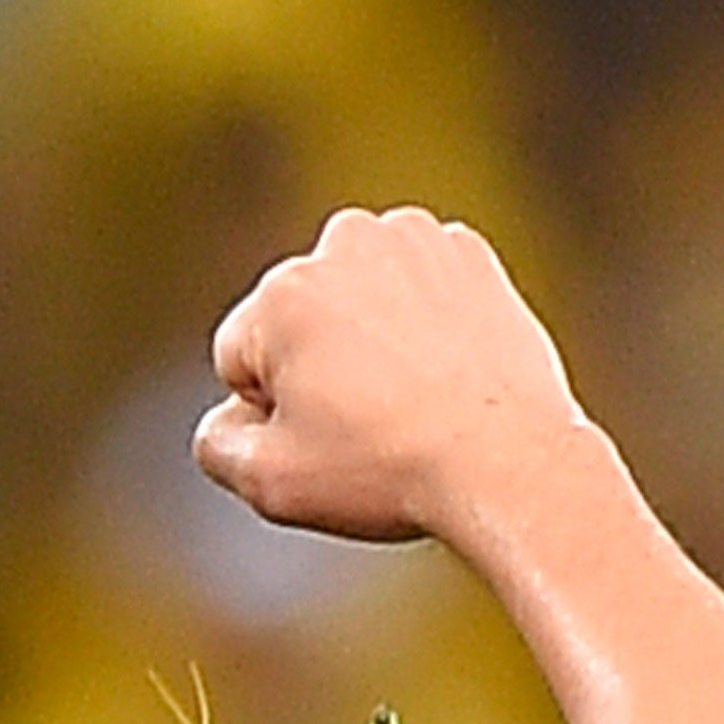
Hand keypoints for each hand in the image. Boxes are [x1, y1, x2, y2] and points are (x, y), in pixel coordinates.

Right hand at [193, 206, 586, 542]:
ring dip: (367, 336)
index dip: (271, 411)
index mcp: (280, 295)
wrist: (509, 461)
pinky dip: (422, 321)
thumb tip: (228, 415)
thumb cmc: (385, 470)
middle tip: (369, 423)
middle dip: (317, 364)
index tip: (325, 438)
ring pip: (355, 297)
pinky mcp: (467, 253)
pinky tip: (443, 372)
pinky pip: (414, 288)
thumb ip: (215, 443)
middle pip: (296, 320)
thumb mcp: (269, 482)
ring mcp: (411, 241)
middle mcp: (341, 244)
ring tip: (408, 398)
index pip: (239, 358)